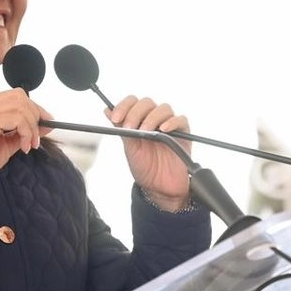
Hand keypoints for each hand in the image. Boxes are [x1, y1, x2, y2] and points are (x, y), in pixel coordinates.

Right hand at [0, 89, 52, 203]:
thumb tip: (45, 124)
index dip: (34, 108)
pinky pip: (16, 119)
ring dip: (31, 127)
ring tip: (29, 145)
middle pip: (20, 97)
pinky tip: (23, 147)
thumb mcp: (6, 143)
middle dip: (35, 116)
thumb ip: (23, 131)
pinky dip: (26, 133)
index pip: (16, 96)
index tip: (46, 122)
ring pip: (20, 107)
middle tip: (36, 137)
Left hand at [107, 95, 190, 210]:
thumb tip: (107, 110)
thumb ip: (121, 128)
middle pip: (147, 102)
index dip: (123, 106)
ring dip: (152, 117)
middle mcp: (154, 120)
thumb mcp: (130, 148)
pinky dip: (172, 122)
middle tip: (130, 127)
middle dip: (136, 113)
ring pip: (163, 108)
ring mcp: (169, 126)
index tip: (116, 118)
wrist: (159, 188)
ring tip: (146, 131)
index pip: (132, 102)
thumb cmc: (145, 168)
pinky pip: (181, 120)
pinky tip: (163, 130)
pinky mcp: (183, 134)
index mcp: (140, 121)